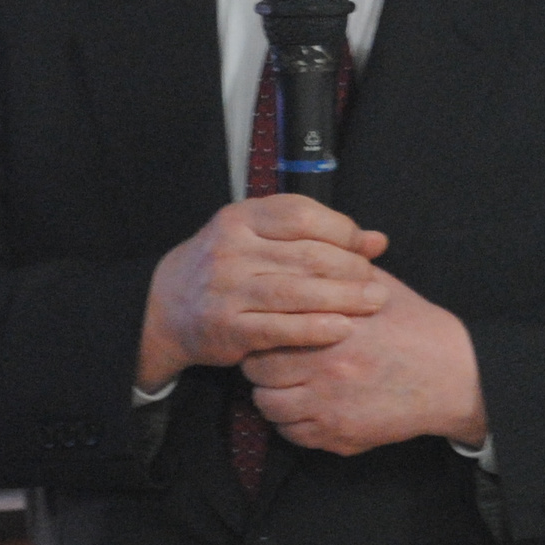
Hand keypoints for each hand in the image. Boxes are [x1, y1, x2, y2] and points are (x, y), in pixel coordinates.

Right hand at [136, 195, 390, 389]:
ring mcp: (227, 289)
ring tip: (374, 302)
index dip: (343, 231)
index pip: (302, 215)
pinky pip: (280, 328)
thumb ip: (316, 235)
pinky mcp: (228, 328)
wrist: (166, 306)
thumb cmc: (227, 266)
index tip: (366, 248)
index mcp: (240, 217)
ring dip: (343, 298)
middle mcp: (230, 249)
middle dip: (350, 269)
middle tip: (376, 282)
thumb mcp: (259, 236)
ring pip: (296, 292)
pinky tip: (342, 328)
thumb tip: (377, 241)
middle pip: (306, 255)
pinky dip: (315, 329)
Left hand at [242, 270, 487, 456]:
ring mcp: (330, 407)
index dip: (264, 328)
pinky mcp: (339, 435)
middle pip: (258, 370)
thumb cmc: (415, 327)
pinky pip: (292, 435)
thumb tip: (303, 249)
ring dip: (273, 396)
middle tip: (273, 358)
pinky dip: (292, 424)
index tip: (271, 327)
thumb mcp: (379, 287)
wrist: (453, 377)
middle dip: (261, 363)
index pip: (266, 329)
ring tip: (287, 385)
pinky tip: (306, 407)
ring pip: (268, 407)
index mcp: (330, 325)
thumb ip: (339, 271)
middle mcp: (325, 368)